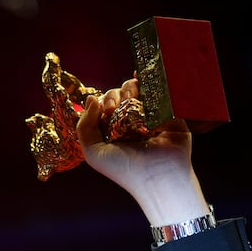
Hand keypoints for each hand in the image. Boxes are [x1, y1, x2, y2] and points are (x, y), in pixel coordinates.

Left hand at [76, 79, 209, 225]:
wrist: (158, 174)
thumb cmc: (124, 169)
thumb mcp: (93, 152)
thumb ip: (84, 127)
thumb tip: (91, 99)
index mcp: (112, 130)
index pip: (102, 106)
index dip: (101, 102)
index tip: (105, 110)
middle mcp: (129, 121)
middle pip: (117, 94)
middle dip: (113, 96)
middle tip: (115, 108)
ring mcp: (148, 114)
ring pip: (135, 88)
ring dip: (128, 89)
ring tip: (130, 101)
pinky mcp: (167, 110)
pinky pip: (155, 89)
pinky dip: (147, 80)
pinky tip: (139, 75)